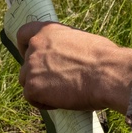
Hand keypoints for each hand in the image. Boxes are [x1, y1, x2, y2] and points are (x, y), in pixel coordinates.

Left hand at [16, 22, 131, 113]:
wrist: (107, 74)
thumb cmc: (103, 58)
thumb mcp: (82, 40)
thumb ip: (65, 45)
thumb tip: (66, 56)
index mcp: (48, 30)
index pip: (24, 34)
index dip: (25, 46)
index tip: (29, 55)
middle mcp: (36, 46)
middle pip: (26, 63)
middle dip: (37, 73)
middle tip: (56, 82)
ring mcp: (31, 67)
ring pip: (27, 81)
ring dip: (40, 88)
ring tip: (63, 93)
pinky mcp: (32, 87)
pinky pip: (32, 98)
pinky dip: (44, 102)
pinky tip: (61, 101)